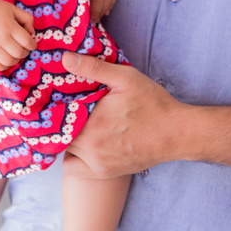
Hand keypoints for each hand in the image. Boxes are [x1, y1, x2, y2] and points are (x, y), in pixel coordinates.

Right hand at [0, 0, 37, 72]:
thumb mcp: (13, 9)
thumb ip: (27, 18)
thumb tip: (32, 33)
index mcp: (9, 26)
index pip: (27, 42)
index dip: (33, 45)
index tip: (32, 44)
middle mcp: (1, 37)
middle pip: (19, 53)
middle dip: (25, 52)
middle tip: (23, 48)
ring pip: (9, 61)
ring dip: (16, 60)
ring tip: (14, 55)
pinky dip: (4, 66)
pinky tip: (6, 60)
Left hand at [61, 53, 184, 177]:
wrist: (177, 134)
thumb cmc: (153, 104)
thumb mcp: (125, 78)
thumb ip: (94, 68)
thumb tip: (65, 59)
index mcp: (93, 120)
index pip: (57, 114)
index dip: (53, 104)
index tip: (55, 96)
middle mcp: (91, 145)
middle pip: (58, 131)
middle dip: (59, 119)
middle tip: (65, 108)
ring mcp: (96, 161)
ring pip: (64, 148)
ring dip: (65, 136)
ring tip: (75, 123)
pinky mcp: (104, 172)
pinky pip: (72, 167)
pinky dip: (72, 156)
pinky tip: (81, 143)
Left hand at [86, 0, 115, 21]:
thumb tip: (78, 4)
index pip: (96, 0)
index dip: (93, 12)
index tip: (88, 21)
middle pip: (105, 0)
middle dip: (100, 13)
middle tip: (93, 22)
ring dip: (106, 9)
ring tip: (100, 17)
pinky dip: (111, 2)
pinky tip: (107, 9)